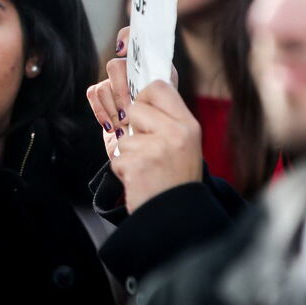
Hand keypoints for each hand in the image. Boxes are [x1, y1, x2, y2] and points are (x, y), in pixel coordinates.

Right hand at [85, 26, 179, 160]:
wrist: (151, 159)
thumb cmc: (167, 136)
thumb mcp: (174, 111)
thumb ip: (164, 92)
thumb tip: (151, 78)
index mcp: (153, 70)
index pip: (136, 39)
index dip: (127, 38)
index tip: (122, 50)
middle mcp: (133, 74)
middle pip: (116, 65)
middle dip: (121, 90)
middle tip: (128, 111)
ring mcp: (116, 87)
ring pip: (104, 83)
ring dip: (113, 106)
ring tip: (124, 124)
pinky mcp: (102, 100)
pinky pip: (94, 93)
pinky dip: (101, 111)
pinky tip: (112, 125)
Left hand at [113, 79, 201, 212]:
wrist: (176, 217)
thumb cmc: (176, 180)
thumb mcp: (184, 144)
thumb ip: (166, 120)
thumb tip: (142, 94)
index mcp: (188, 125)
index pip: (159, 87)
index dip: (144, 96)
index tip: (143, 111)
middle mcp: (175, 133)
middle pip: (134, 109)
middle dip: (133, 130)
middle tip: (148, 150)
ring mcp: (156, 149)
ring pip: (123, 138)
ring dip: (129, 155)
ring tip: (147, 170)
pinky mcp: (138, 165)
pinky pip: (117, 159)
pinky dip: (123, 172)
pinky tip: (140, 181)